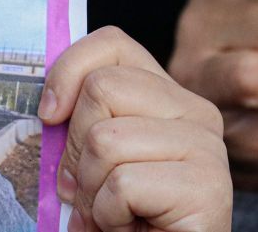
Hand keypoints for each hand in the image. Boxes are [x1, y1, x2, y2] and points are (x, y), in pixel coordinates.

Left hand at [39, 26, 230, 231]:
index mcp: (169, 96)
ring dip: (92, 190)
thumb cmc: (125, 213)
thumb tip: (49, 103)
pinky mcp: (208, 188)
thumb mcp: (95, 156)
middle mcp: (197, 113)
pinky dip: (109, 216)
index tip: (50, 114)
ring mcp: (207, 148)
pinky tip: (129, 227)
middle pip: (101, 88)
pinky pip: (123, 184)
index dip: (68, 71)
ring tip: (112, 212)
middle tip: (88, 188)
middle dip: (76, 148)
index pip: (113, 43)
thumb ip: (81, 121)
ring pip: (106, 139)